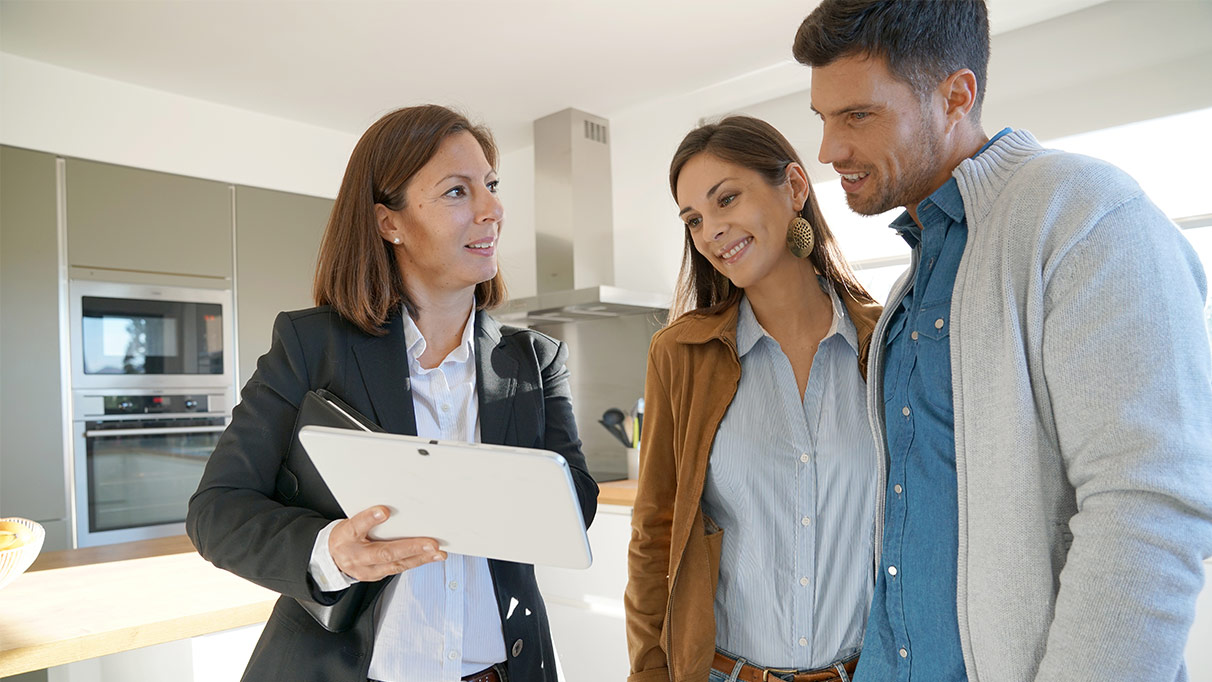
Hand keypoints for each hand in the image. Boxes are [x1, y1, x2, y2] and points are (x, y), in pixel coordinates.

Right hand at [328, 505, 446, 581]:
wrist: (332, 559)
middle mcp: (356, 556)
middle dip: (410, 548)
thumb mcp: (349, 521)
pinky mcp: (376, 576)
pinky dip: (416, 562)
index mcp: (346, 536)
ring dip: (420, 558)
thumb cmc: (346, 536)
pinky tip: (430, 557)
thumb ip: (367, 516)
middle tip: (431, 543)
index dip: (369, 518)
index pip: (356, 526)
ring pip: (396, 564)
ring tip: (438, 552)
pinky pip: (398, 569)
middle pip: (384, 552)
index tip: (384, 511)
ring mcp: (367, 569)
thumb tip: (390, 505)